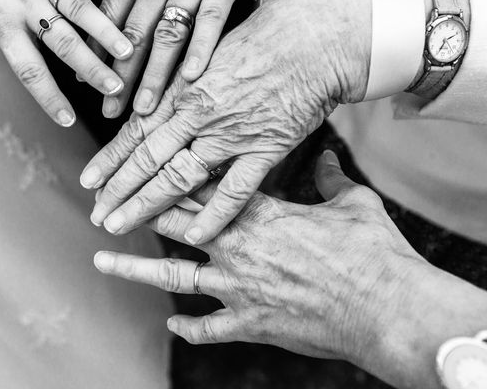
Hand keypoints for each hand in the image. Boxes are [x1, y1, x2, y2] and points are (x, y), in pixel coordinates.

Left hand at [0, 0, 134, 125]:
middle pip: (63, 43)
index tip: (68, 120)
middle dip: (91, 68)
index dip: (49, 98)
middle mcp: (25, 2)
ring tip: (129, 49)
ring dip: (105, 29)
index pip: (29, 70)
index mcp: (1, 22)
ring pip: (79, 7)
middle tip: (115, 88)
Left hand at [82, 0, 370, 242]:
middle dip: (117, 189)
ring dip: (145, 204)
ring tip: (118, 225)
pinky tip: (192, 236)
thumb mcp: (209, 54)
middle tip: (95, 215)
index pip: (137, 131)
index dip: (110, 159)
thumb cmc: (262, 39)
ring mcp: (231, 133)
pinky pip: (236, 189)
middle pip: (147, 158)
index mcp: (184, 90)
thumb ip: (184, 86)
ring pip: (178, 175)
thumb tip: (158, 106)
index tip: (88, 182)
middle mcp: (199, 114)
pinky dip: (213, 214)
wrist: (314, 35)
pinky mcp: (266, 147)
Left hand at [87, 0, 266, 117]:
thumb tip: (104, 18)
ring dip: (154, 75)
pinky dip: (201, 49)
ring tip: (145, 109)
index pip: (108, 21)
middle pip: (132, 38)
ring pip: (167, 35)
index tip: (87, 86)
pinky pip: (210, 20)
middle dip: (119, 78)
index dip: (96, 56)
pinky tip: (193, 76)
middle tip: (110, 113)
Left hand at [93, 152, 421, 361]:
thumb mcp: (353, 204)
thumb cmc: (372, 253)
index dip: (170, 178)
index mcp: (260, 213)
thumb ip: (331, 178)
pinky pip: (209, 328)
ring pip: (174, 276)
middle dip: (138, 215)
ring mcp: (239, 288)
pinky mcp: (250, 324)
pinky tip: (172, 326)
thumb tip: (326, 158)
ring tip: (101, 262)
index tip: (143, 169)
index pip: (203, 189)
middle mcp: (238, 247)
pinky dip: (190, 328)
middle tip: (106, 209)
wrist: (384, 308)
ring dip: (135, 270)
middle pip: (174, 225)